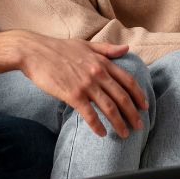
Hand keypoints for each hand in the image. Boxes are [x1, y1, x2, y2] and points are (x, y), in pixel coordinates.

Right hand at [16, 33, 147, 137]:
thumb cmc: (58, 48)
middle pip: (122, 97)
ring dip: (119, 123)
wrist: (34, 52)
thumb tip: (126, 49)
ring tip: (124, 133)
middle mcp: (98, 73)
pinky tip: (102, 134)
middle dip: (133, 113)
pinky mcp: (73, 95)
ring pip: (109, 108)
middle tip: (139, 126)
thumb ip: (107, 49)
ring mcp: (86, 85)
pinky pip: (89, 114)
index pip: (128, 80)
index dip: (138, 94)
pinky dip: (97, 126)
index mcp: (102, 61)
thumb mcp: (86, 45)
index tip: (145, 105)